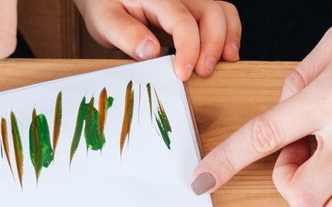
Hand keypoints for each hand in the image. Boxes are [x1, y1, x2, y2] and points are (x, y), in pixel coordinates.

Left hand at [75, 0, 239, 77]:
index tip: (183, 74)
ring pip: (222, 12)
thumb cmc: (105, 6)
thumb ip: (125, 34)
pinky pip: (221, 16)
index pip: (182, 20)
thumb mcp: (104, 20)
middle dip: (213, 45)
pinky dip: (227, 35)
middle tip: (202, 73)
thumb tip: (150, 51)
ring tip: (222, 64)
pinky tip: (222, 56)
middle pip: (211, 12)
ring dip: (227, 39)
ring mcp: (189, 0)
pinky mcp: (194, 10)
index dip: (189, 48)